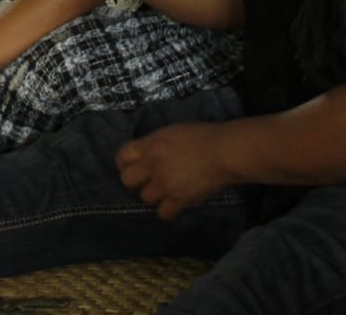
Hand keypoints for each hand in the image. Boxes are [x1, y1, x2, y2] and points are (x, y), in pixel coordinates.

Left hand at [116, 122, 232, 219]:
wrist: (224, 152)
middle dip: (135, 181)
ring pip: (144, 198)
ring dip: (153, 196)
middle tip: (147, 180)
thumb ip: (155, 143)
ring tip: (165, 192)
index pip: (122, 155)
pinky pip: (163, 214)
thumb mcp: (171, 132)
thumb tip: (147, 153)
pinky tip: (174, 204)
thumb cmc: (202, 136)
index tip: (132, 165)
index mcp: (150, 145)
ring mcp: (165, 184)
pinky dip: (167, 211)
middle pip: (127, 180)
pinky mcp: (179, 199)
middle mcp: (153, 165)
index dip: (124, 162)